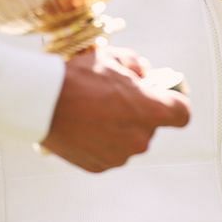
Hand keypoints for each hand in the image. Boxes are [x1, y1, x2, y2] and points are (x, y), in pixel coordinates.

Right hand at [42, 44, 190, 171]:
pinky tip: (81, 125)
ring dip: (117, 128)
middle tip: (111, 98)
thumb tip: (142, 73)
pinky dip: (99, 141)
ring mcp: (120, 155)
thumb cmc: (76, 76)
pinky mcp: (99, 165)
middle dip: (136, 113)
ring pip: (128, 140)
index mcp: (150, 110)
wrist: (39, 101)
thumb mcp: (109, 56)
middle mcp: (141, 138)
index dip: (173, 102)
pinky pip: (107, 152)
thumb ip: (134, 64)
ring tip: (90, 111)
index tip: (159, 95)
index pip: (182, 113)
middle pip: (149, 127)